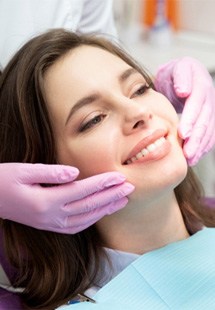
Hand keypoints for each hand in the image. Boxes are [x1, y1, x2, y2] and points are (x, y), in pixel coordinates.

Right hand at [0, 163, 133, 232]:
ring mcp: (51, 224)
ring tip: (123, 200)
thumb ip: (51, 172)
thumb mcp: (23, 171)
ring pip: (86, 218)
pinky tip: (102, 212)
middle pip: (88, 206)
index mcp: (45, 201)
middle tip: (130, 188)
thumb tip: (76, 172)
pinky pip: (77, 226)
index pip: (82, 191)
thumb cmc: (4, 180)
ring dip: (106, 209)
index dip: (103, 183)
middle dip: (111, 196)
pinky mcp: (50, 226)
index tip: (120, 177)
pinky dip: (93, 219)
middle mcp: (51, 216)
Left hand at [155, 57, 214, 165]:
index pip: (197, 104)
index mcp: (201, 84)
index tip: (183, 134)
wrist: (183, 76)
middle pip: (205, 120)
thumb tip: (184, 92)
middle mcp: (210, 98)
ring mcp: (212, 109)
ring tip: (190, 159)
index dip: (191, 119)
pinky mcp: (210, 119)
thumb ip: (181, 77)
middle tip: (187, 153)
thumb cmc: (176, 74)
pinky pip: (210, 134)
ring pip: (209, 130)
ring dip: (200, 146)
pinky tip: (196, 157)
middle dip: (196, 138)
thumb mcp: (176, 69)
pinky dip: (204, 146)